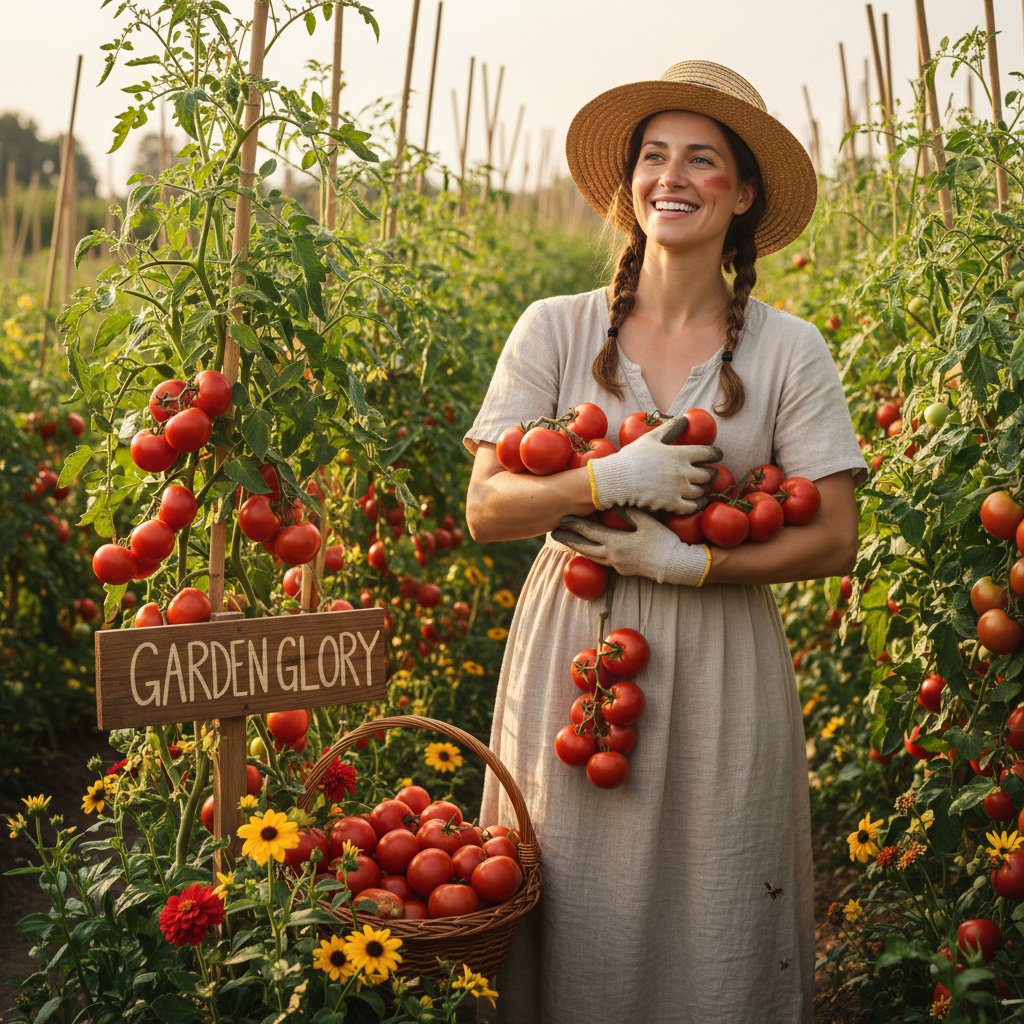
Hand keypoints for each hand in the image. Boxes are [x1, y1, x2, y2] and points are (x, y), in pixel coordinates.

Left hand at [552, 509, 709, 585]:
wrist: (675, 565)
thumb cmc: (663, 541)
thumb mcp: (646, 522)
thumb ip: (628, 512)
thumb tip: (613, 502)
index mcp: (616, 543)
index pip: (589, 532)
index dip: (574, 525)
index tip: (562, 519)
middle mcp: (612, 556)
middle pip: (584, 547)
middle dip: (568, 540)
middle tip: (553, 533)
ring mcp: (617, 565)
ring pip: (591, 556)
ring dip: (578, 548)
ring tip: (567, 542)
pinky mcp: (623, 570)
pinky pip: (602, 561)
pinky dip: (592, 554)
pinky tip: (590, 550)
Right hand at [589, 414, 721, 513]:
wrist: (618, 479)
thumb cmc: (633, 456)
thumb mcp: (651, 438)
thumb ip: (670, 428)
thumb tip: (685, 418)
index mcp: (681, 454)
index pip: (708, 453)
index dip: (717, 454)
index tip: (718, 455)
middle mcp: (684, 472)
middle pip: (709, 474)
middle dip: (711, 473)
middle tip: (710, 473)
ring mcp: (679, 489)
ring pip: (702, 491)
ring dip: (704, 488)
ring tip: (702, 487)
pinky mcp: (672, 504)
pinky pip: (693, 506)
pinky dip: (698, 504)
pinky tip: (697, 501)